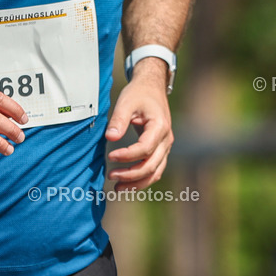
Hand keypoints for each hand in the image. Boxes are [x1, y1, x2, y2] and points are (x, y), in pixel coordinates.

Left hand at [105, 59, 173, 189]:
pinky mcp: (161, 150)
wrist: (152, 88)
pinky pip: (155, 170)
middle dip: (131, 174)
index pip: (145, 148)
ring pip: (155, 172)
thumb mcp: (126, 102)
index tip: (110, 156)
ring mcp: (165, 146)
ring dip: (137, 183)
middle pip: (152, 165)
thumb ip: (118, 120)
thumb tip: (110, 138)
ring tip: (117, 187)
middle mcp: (166, 139)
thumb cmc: (138, 94)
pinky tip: (126, 183)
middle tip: (111, 176)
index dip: (127, 156)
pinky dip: (142, 179)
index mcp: (159, 126)